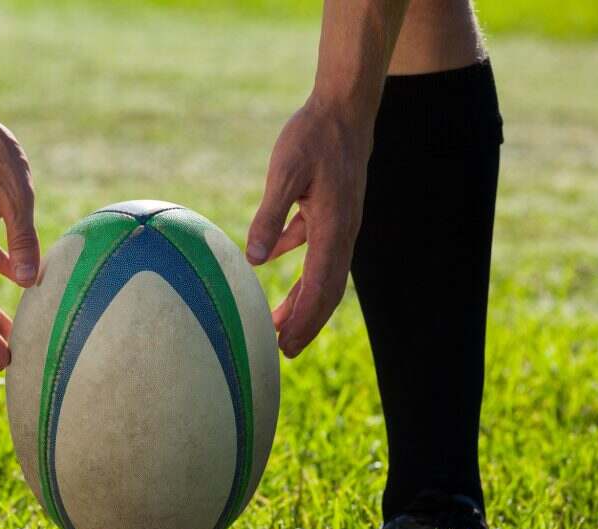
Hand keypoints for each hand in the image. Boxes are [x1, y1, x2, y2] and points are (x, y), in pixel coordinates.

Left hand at [246, 96, 373, 357]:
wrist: (343, 106)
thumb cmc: (313, 135)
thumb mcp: (284, 173)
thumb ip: (269, 216)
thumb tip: (254, 259)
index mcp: (334, 228)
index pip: (320, 287)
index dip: (304, 320)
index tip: (286, 346)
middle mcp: (343, 231)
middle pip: (326, 290)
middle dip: (306, 323)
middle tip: (282, 352)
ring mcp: (339, 222)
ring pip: (321, 273)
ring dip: (301, 299)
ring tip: (278, 323)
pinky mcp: (330, 209)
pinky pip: (314, 247)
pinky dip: (295, 262)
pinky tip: (267, 263)